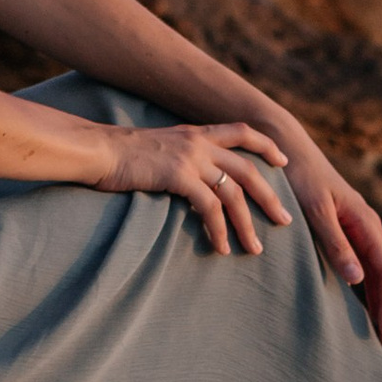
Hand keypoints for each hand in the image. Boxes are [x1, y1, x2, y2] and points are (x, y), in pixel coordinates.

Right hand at [101, 122, 292, 257]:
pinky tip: (220, 248)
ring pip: (233, 193)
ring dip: (247, 224)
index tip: (283, 162)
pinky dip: (218, 230)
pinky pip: (209, 208)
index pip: (242, 132)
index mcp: (196, 132)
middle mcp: (199, 142)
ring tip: (254, 249)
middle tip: (285, 221)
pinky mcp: (178, 176)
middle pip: (248, 169)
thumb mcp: (159, 146)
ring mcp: (190, 158)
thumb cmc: (121, 154)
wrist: (97, 150)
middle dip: (270, 197)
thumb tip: (192, 179)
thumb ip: (180, 157)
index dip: (267, 145)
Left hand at [260, 120, 381, 352]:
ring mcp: (355, 230)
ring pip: (373, 273)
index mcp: (366, 223)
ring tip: (371, 337)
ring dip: (376, 303)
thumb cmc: (298, 177)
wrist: (285, 147)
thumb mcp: (314, 210)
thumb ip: (335, 242)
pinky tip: (352, 308)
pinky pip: (358, 266)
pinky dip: (361, 290)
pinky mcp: (340, 231)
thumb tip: (359, 281)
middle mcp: (366, 227)